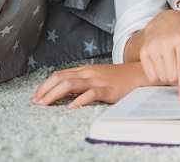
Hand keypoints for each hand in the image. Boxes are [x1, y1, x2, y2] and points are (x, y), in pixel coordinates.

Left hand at [31, 62, 179, 108]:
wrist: (144, 74)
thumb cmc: (124, 79)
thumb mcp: (103, 78)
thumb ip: (87, 84)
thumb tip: (69, 95)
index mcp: (88, 70)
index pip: (61, 74)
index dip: (46, 85)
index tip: (37, 96)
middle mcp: (90, 73)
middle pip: (61, 78)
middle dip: (45, 90)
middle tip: (35, 102)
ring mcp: (99, 80)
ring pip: (70, 84)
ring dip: (54, 94)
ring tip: (45, 104)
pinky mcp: (108, 89)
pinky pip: (91, 94)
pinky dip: (79, 100)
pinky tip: (71, 108)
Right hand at [139, 10, 179, 102]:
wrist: (162, 19)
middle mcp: (165, 43)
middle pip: (174, 77)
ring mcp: (152, 49)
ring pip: (163, 78)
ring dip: (172, 80)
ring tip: (178, 68)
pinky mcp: (143, 53)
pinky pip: (153, 76)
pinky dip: (161, 78)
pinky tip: (168, 68)